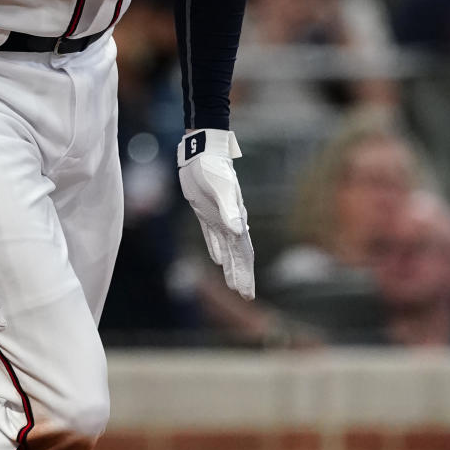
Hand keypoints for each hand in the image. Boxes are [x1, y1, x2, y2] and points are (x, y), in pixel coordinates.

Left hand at [176, 129, 254, 299]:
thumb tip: (237, 230)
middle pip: (239, 255)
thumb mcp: (220, 189)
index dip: (245, 273)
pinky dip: (216, 249)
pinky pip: (213, 237)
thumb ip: (229, 210)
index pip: (244, 252)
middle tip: (246, 296)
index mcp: (236, 219)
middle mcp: (230, 222)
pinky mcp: (206, 213)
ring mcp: (219, 218)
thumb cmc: (212, 168)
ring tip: (234, 285)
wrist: (202, 153)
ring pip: (227, 249)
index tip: (247, 293)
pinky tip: (218, 260)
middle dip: (242, 276)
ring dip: (231, 267)